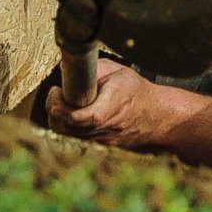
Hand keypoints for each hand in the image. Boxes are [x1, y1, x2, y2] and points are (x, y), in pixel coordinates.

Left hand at [45, 58, 185, 149]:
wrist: (157, 117)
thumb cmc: (137, 91)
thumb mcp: (119, 71)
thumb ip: (93, 70)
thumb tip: (66, 68)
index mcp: (112, 105)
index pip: (80, 116)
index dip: (61, 106)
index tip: (57, 90)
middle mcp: (105, 126)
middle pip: (67, 126)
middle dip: (55, 109)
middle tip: (56, 94)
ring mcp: (102, 138)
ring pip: (69, 132)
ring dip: (60, 117)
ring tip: (64, 100)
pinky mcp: (99, 143)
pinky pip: (77, 135)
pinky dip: (69, 123)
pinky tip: (74, 109)